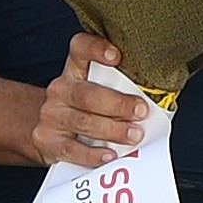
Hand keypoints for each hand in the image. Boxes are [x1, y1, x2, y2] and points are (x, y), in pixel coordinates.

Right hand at [27, 35, 154, 168]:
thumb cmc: (83, 108)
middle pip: (87, 94)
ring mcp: (52, 115)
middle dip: (118, 104)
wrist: (47, 130)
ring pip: (83, 121)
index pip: (80, 48)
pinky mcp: (48, 140)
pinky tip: (109, 154)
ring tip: (134, 135)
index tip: (117, 56)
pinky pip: (72, 148)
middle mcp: (61, 89)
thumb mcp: (97, 91)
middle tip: (141, 111)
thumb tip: (155, 102)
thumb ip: (119, 90)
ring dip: (112, 129)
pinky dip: (93, 154)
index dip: (96, 48)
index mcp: (75, 70)